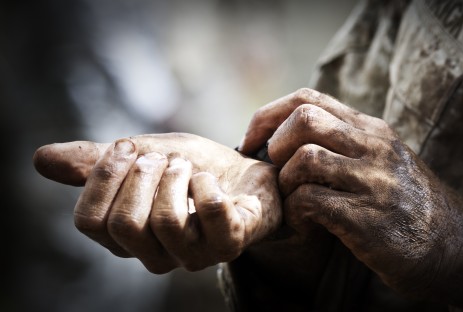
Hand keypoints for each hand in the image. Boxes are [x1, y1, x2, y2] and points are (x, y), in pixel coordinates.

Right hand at [33, 133, 280, 272]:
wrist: (247, 174)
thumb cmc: (192, 169)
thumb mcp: (142, 156)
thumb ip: (98, 162)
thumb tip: (41, 160)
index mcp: (127, 238)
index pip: (90, 222)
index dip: (103, 178)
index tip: (126, 147)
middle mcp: (157, 255)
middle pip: (124, 224)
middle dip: (141, 176)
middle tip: (163, 158)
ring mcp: (195, 255)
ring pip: (165, 221)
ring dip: (175, 177)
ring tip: (188, 167)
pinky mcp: (231, 244)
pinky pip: (212, 214)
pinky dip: (206, 185)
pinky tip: (210, 181)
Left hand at [241, 89, 462, 306]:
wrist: (460, 246)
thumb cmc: (413, 207)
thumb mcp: (388, 161)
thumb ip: (349, 145)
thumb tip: (292, 140)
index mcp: (373, 131)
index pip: (309, 99)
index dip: (270, 115)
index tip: (253, 140)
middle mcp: (374, 148)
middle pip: (304, 119)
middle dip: (274, 144)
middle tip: (273, 173)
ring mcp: (374, 182)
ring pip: (305, 160)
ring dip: (285, 184)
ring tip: (294, 203)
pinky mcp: (368, 219)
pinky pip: (312, 202)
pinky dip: (296, 214)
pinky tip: (306, 227)